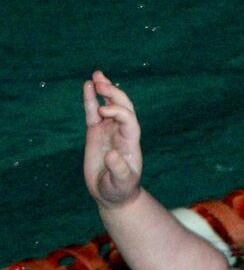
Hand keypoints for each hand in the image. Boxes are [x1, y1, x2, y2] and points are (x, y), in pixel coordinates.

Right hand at [82, 70, 143, 206]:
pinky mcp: (95, 133)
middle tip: (101, 82)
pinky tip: (87, 85)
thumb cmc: (120, 189)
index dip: (118, 111)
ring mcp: (108, 131)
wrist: (113, 194)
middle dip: (113, 94)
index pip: (129, 120)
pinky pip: (93, 112)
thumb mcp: (121, 182)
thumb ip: (118, 169)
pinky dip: (91, 99)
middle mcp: (121, 132)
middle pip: (122, 107)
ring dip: (104, 90)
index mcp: (130, 142)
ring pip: (108, 106)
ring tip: (97, 75)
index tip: (104, 111)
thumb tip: (111, 154)